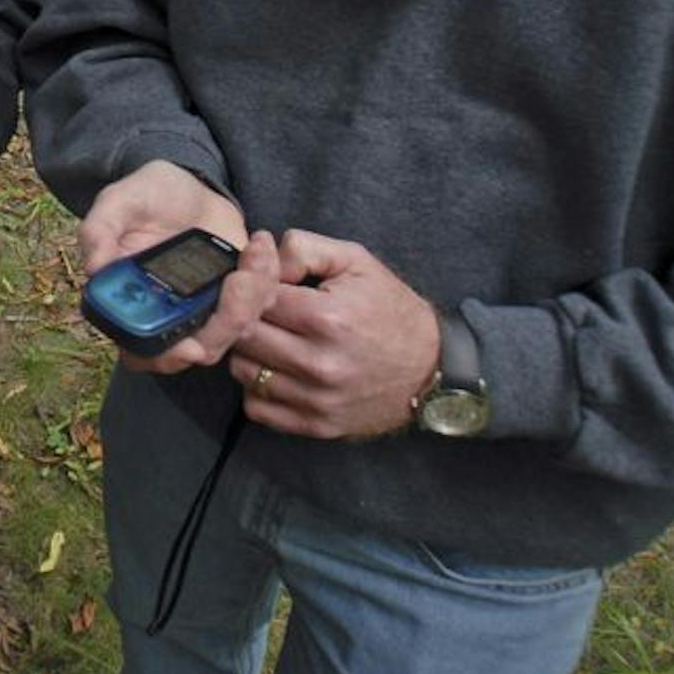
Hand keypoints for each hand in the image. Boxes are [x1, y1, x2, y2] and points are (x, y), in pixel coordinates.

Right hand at [78, 161, 278, 374]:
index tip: (191, 348)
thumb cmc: (145, 196)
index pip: (145, 353)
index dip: (167, 358)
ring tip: (256, 248)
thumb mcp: (117, 203)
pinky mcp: (242, 292)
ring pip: (240, 327)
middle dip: (229, 320)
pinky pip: (264, 300)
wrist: (185, 183)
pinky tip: (265, 243)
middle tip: (240, 279)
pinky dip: (272, 275)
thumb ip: (99, 231)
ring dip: (256, 293)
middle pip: (204, 347)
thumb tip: (94, 268)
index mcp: (134, 305)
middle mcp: (173, 316)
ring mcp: (210, 306)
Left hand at [225, 229, 440, 438]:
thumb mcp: (354, 261)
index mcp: (326, 318)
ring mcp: (317, 400)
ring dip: (248, 352)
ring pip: (243, 371)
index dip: (251, 286)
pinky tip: (277, 370)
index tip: (261, 284)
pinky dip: (257, 389)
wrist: (432, 368)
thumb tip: (260, 253)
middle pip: (241, 335)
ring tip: (272, 339)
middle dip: (244, 317)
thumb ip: (302, 248)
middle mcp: (319, 364)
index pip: (254, 297)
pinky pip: (257, 408)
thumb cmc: (389, 308)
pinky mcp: (316, 425)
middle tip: (261, 311)